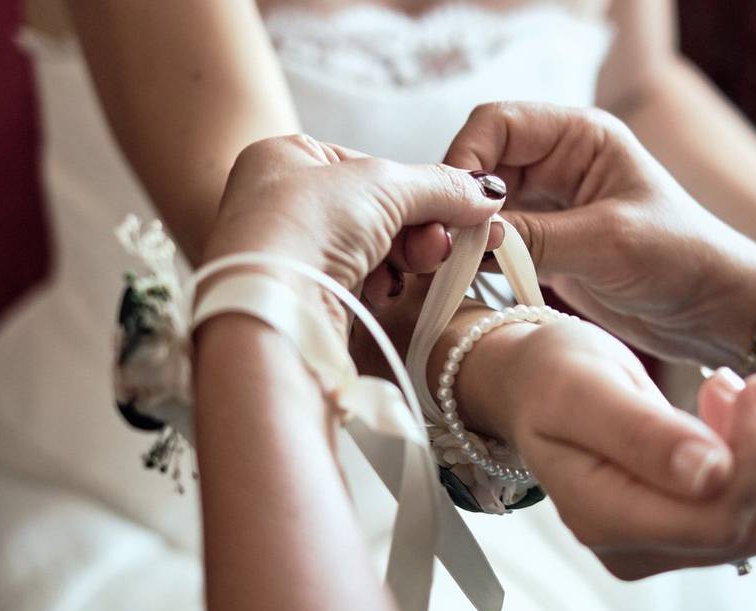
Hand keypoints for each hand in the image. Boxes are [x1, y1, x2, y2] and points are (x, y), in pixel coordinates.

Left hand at [203, 135, 504, 306]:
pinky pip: (357, 282)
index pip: (373, 168)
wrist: (267, 308)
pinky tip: (382, 291)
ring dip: (404, 259)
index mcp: (288, 157)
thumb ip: (440, 185)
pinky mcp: (302, 295)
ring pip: (372, 249)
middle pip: (377, 211)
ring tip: (413, 268)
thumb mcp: (383, 184)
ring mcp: (291, 250)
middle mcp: (282, 201)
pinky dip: (379, 285)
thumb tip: (487, 191)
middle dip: (416, 230)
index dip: (418, 190)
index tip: (459, 209)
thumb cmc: (305, 226)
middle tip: (438, 245)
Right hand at [444, 102, 755, 364]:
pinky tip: (466, 277)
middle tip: (439, 245)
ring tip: (447, 265)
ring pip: (482, 206)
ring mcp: (550, 206)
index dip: (465, 157)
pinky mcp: (546, 245)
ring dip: (463, 232)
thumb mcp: (607, 243)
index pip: (498, 124)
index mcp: (579, 138)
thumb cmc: (682, 259)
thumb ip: (534, 237)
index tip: (451, 207)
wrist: (714, 311)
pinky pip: (495, 241)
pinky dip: (477, 257)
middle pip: (481, 165)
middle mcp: (558, 164)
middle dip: (457, 201)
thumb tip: (467, 236)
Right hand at [452, 316, 755, 578]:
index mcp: (602, 518)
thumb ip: (642, 433)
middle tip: (731, 383)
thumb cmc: (551, 378)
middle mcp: (631, 549)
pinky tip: (726, 419)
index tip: (754, 385)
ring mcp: (658, 547)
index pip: (717, 521)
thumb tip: (712, 475)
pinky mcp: (680, 533)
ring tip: (722, 393)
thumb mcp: (584, 389)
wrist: (534, 386)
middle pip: (749, 528)